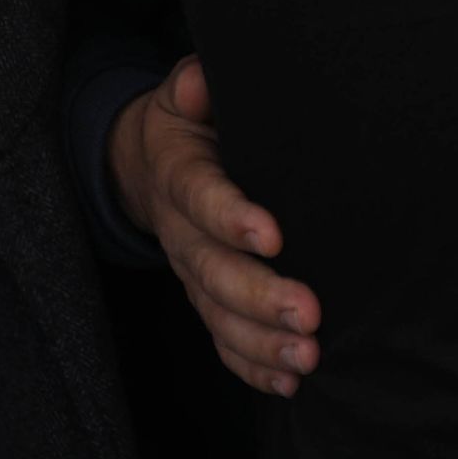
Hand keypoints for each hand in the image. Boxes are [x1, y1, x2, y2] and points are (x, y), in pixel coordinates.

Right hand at [108, 56, 320, 397]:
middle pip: (213, 272)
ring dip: (262, 340)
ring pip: (219, 315)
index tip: (272, 235)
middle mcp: (181, 231)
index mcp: (178, 173)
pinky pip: (222, 339)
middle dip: (259, 296)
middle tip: (307, 311)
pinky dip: (253, 364)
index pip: (201, 198)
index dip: (231, 218)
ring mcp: (192, 270)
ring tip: (307, 354)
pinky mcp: (206, 297)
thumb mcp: (185, 89)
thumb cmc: (190, 116)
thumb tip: (202, 78)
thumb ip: (195, 83)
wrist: (150, 161)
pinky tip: (289, 379)